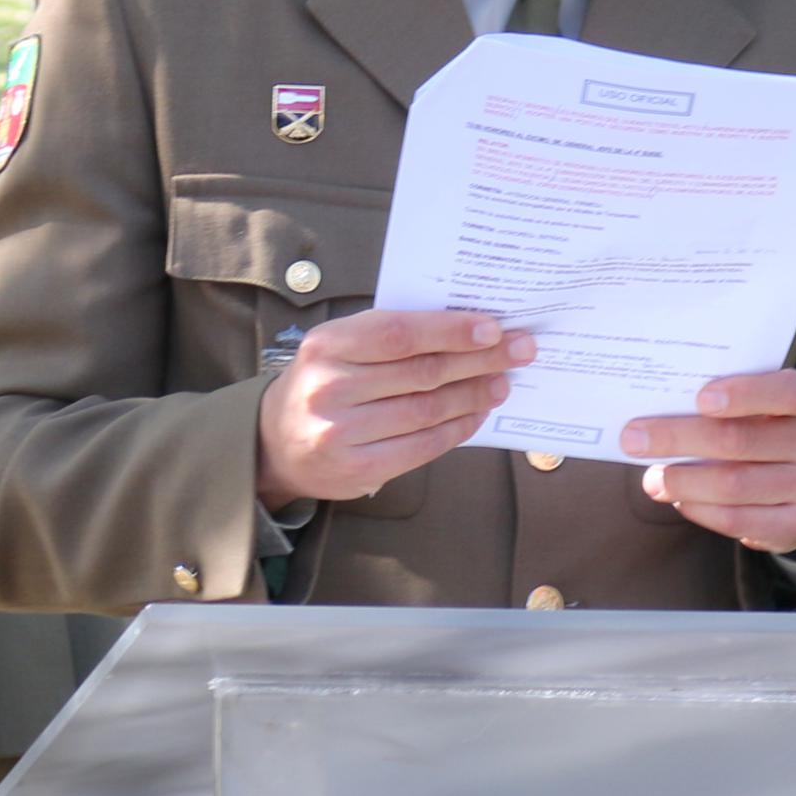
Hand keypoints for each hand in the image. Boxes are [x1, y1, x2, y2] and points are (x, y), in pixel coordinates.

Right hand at [254, 309, 534, 510]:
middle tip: (520, 350)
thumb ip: (388, 338)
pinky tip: (478, 413)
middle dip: (479, 360)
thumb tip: (466, 331)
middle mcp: (329, 388)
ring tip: (503, 381)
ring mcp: (343, 432)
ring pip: (428, 409)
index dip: (450, 330)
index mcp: (325, 346)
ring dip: (475, 393)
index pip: (398, 334)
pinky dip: (458, 427)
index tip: (493, 328)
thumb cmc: (322, 384)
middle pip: (422, 371)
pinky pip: (424, 445)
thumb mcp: (338, 349)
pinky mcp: (360, 467)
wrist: (275, 443)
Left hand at [624, 369, 795, 553]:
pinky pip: (740, 520)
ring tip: (652, 479)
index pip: (788, 392)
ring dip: (683, 482)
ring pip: (735, 484)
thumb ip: (718, 404)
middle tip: (633, 439)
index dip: (745, 394)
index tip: (700, 399)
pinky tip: (679, 500)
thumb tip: (652, 417)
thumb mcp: (756, 408)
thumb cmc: (762, 431)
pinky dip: (702, 510)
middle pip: (741, 440)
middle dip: (678, 438)